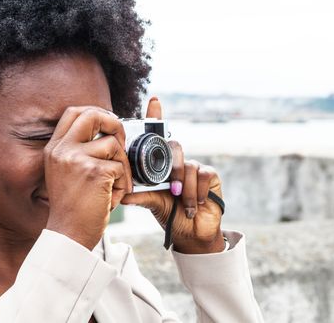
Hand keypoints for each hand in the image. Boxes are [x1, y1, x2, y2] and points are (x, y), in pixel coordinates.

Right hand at [43, 106, 132, 248]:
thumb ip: (78, 151)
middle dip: (115, 124)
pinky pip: (121, 167)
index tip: (108, 126)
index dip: (97, 113)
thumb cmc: (73, 207)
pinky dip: (123, 183)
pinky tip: (111, 197)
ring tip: (112, 185)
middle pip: (93, 115)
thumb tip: (107, 133)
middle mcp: (62, 150)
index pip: (74, 112)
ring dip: (122, 165)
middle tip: (121, 142)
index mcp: (55, 148)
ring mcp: (77, 159)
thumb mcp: (65, 172)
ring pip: (114, 145)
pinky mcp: (94, 172)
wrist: (68, 235)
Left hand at [121, 98, 224, 253]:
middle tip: (172, 189)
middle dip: (174, 169)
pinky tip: (195, 204)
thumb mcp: (153, 204)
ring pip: (189, 166)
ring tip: (184, 205)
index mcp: (161, 165)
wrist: (191, 234)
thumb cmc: (170, 216)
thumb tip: (122, 193)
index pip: (159, 137)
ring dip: (185, 189)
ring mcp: (195, 168)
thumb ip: (140, 196)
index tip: (154, 100)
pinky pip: (203, 175)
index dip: (157, 117)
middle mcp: (178, 162)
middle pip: (175, 148)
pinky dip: (198, 192)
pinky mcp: (211, 176)